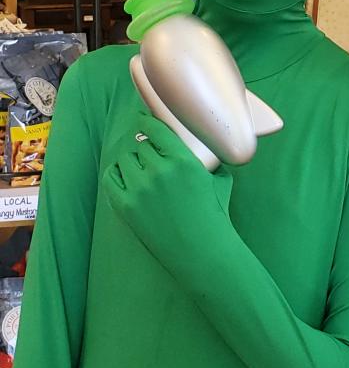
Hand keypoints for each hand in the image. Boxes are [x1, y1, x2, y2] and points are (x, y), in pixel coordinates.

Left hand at [105, 113, 233, 269]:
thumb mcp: (219, 181)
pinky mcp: (126, 205)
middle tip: (151, 159)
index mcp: (184, 160)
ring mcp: (140, 188)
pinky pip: (111, 178)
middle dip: (146, 151)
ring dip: (132, 163)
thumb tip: (205, 152)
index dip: (146, 121)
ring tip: (140, 171)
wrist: (200, 249)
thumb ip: (208, 162)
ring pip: (125, 160)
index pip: (156, 129)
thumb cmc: (213, 215)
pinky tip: (125, 178)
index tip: (142, 118)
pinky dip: (116, 175)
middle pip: (140, 146)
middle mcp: (160, 170)